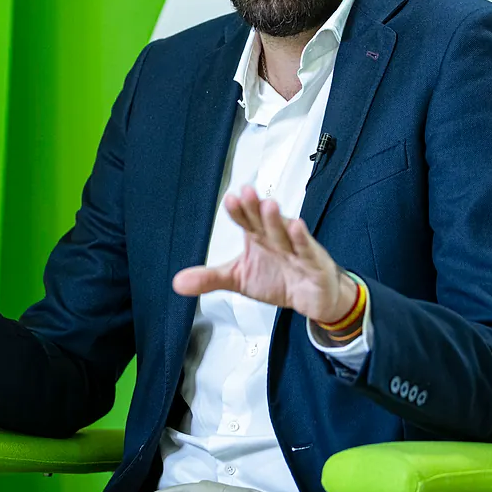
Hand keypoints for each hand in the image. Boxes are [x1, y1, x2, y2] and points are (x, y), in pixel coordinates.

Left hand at [171, 186, 357, 325]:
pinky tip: (296, 227)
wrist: (312, 298)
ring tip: (268, 205)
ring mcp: (296, 249)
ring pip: (284, 232)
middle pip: (264, 220)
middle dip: (255, 207)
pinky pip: (307, 250)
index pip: (246, 220)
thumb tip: (177, 283)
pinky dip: (302, 240)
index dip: (239, 211)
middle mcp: (276, 238)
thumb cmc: (278, 279)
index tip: (229, 200)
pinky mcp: (314, 263)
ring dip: (276, 219)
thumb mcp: (239, 279)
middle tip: (247, 193)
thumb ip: (209, 278)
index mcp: (257, 237)